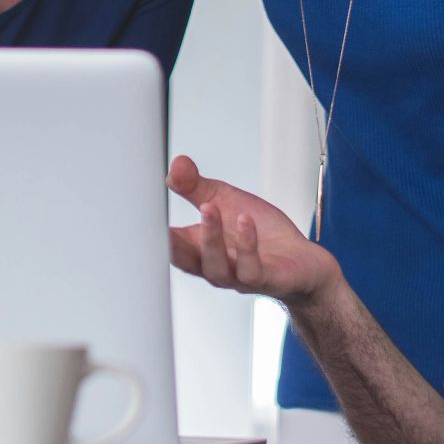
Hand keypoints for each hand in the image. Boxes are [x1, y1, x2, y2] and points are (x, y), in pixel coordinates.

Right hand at [167, 155, 340, 307]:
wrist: (302, 262)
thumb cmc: (261, 235)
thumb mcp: (225, 201)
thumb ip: (196, 186)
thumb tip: (176, 165)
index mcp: (198, 248)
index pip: (168, 244)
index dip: (151, 232)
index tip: (140, 211)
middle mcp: (213, 266)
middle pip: (184, 261)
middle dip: (172, 242)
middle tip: (163, 219)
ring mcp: (237, 276)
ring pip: (215, 267)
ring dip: (210, 237)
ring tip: (209, 207)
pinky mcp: (265, 279)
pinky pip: (250, 268)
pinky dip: (245, 245)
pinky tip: (244, 221)